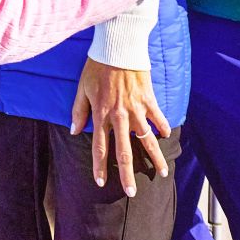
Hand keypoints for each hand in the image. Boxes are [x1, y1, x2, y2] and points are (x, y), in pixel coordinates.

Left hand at [70, 59, 171, 195]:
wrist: (118, 47)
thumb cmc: (97, 66)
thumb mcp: (82, 88)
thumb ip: (78, 111)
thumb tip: (74, 131)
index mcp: (101, 115)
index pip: (100, 147)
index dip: (100, 166)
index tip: (100, 182)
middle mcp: (120, 116)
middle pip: (124, 151)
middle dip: (128, 174)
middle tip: (132, 192)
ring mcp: (136, 109)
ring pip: (147, 139)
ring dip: (155, 158)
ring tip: (162, 172)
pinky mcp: (149, 100)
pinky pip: (158, 118)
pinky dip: (163, 128)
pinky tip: (165, 136)